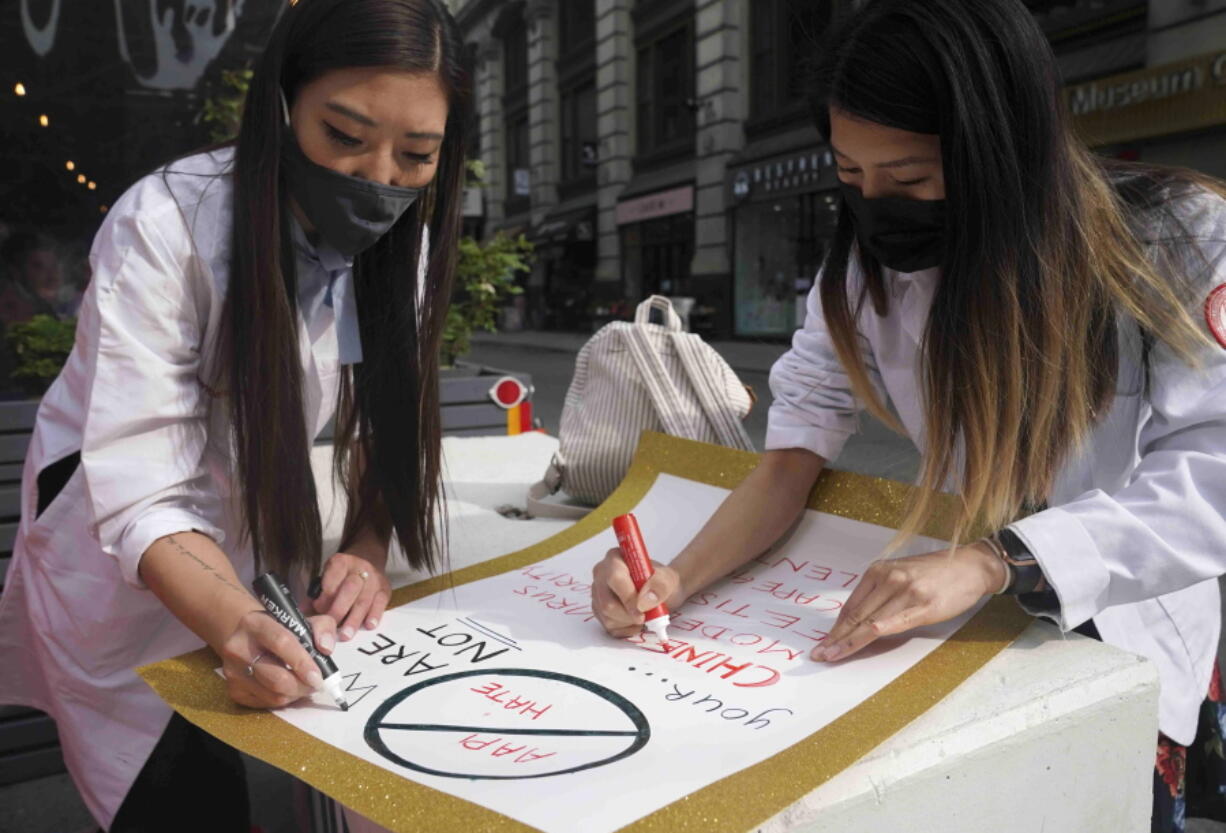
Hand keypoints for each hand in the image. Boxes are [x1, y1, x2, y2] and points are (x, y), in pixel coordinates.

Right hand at [220, 610, 337, 709]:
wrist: (245, 637)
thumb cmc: (280, 629)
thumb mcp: (302, 620)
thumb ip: (322, 627)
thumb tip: (326, 648)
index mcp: (256, 623)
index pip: (281, 643)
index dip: (302, 663)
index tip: (318, 677)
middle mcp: (238, 647)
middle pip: (276, 677)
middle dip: (302, 686)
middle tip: (317, 684)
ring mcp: (232, 671)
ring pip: (273, 695)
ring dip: (296, 694)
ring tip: (305, 685)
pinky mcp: (233, 689)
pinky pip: (265, 703)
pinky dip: (283, 700)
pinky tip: (289, 689)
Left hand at [310, 552, 390, 640]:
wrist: (366, 562)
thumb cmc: (342, 576)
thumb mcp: (327, 577)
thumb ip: (316, 594)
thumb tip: (303, 613)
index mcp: (341, 562)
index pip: (333, 578)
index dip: (325, 596)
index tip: (318, 609)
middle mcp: (360, 568)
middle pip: (350, 588)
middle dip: (339, 609)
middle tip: (331, 626)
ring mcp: (375, 579)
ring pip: (364, 599)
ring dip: (354, 619)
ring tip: (345, 635)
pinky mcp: (385, 589)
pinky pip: (381, 603)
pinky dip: (374, 615)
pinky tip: (368, 626)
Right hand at [591, 548, 682, 637]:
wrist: (660, 592)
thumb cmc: (661, 582)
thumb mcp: (668, 579)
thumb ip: (659, 586)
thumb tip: (644, 602)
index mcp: (615, 559)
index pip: (615, 578)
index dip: (628, 597)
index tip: (643, 611)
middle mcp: (601, 575)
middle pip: (607, 602)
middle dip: (630, 615)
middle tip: (647, 617)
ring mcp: (598, 594)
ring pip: (608, 617)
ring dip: (630, 622)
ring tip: (644, 615)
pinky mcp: (598, 610)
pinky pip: (609, 627)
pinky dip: (626, 629)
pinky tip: (636, 621)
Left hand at [813, 542, 1005, 662]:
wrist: (971, 566)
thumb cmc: (936, 573)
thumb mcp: (901, 574)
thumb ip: (881, 593)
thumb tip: (860, 618)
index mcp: (879, 571)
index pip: (851, 605)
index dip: (835, 627)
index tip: (823, 642)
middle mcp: (889, 579)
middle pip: (856, 615)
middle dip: (835, 638)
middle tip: (818, 654)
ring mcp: (905, 591)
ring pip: (869, 621)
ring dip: (847, 642)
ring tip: (831, 656)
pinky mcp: (923, 605)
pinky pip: (893, 622)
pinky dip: (875, 632)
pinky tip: (862, 639)